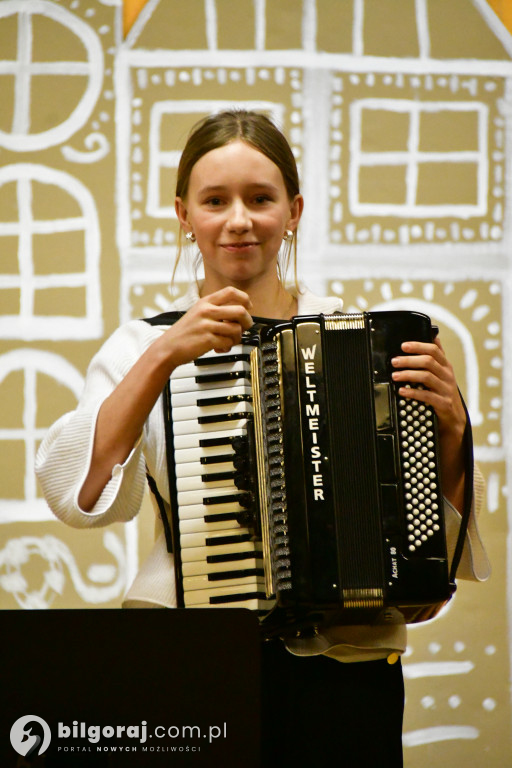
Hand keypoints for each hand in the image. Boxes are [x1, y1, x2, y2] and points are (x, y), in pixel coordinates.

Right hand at [160, 286, 253, 366]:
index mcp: (205, 302)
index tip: (248, 307)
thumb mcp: (198, 313)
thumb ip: (216, 310)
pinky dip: (226, 347)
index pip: (231, 291)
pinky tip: (219, 348)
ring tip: (228, 341)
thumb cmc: (185, 332)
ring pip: (236, 329)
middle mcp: (206, 311)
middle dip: (247, 321)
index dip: (244, 299)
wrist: (168, 348)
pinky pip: (228, 342)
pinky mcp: (207, 339)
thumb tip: (240, 313)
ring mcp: (206, 325)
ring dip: (236, 338)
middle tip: (244, 327)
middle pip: (240, 310)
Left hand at [391, 336, 465, 510]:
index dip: (419, 345)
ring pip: (427, 376)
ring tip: (395, 376)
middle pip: (429, 362)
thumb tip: (433, 335)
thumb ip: (436, 358)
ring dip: (409, 374)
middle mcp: (448, 377)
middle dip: (409, 360)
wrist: (454, 422)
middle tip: (394, 361)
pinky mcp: (444, 405)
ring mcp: (447, 391)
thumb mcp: (441, 375)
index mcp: (446, 367)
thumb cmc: (443, 395)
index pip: (435, 350)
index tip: (403, 345)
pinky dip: (413, 392)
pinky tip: (402, 391)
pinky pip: (427, 396)